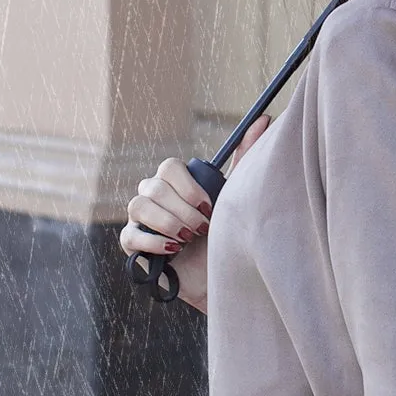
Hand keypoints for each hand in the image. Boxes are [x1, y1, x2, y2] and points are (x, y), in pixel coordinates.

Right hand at [119, 116, 270, 312]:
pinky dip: (153, 241)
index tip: (209, 205)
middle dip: (183, 211)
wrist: (220, 276)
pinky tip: (173, 250)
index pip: (169, 167)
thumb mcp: (236, 193)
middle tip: (203, 228)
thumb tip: (266, 119)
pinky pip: (130, 234)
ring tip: (189, 239)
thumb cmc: (226, 233)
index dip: (188, 187)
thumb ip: (246, 156)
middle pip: (154, 186)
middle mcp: (154, 194)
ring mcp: (139, 217)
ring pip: (140, 206)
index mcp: (176, 181)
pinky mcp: (131, 243)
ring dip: (169, 224)